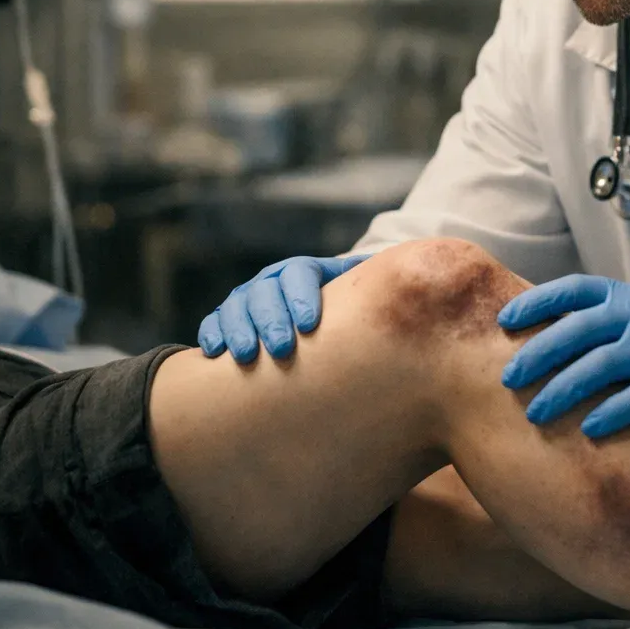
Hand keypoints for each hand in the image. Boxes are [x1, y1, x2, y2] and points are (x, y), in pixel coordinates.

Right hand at [197, 254, 371, 362]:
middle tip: (283, 347)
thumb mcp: (353, 296)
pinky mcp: (224, 320)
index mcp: (302, 272)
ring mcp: (244, 301)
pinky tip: (216, 352)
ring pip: (236, 307)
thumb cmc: (337, 314)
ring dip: (240, 329)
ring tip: (248, 356)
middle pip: (266, 292)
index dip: (302, 296)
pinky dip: (212, 335)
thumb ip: (373, 288)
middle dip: (272, 319)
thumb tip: (417, 277)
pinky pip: (212, 323)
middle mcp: (270, 283)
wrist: (304, 318)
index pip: (299, 273)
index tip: (310, 324)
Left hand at [497, 275, 629, 438]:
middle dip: (538, 353)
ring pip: (600, 362)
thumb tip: (550, 346)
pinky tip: (588, 430)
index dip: (536, 302)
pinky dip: (611, 412)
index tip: (504, 322)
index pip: (575, 289)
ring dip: (562, 389)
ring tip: (535, 412)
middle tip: (508, 378)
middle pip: (579, 328)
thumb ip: (613, 329)